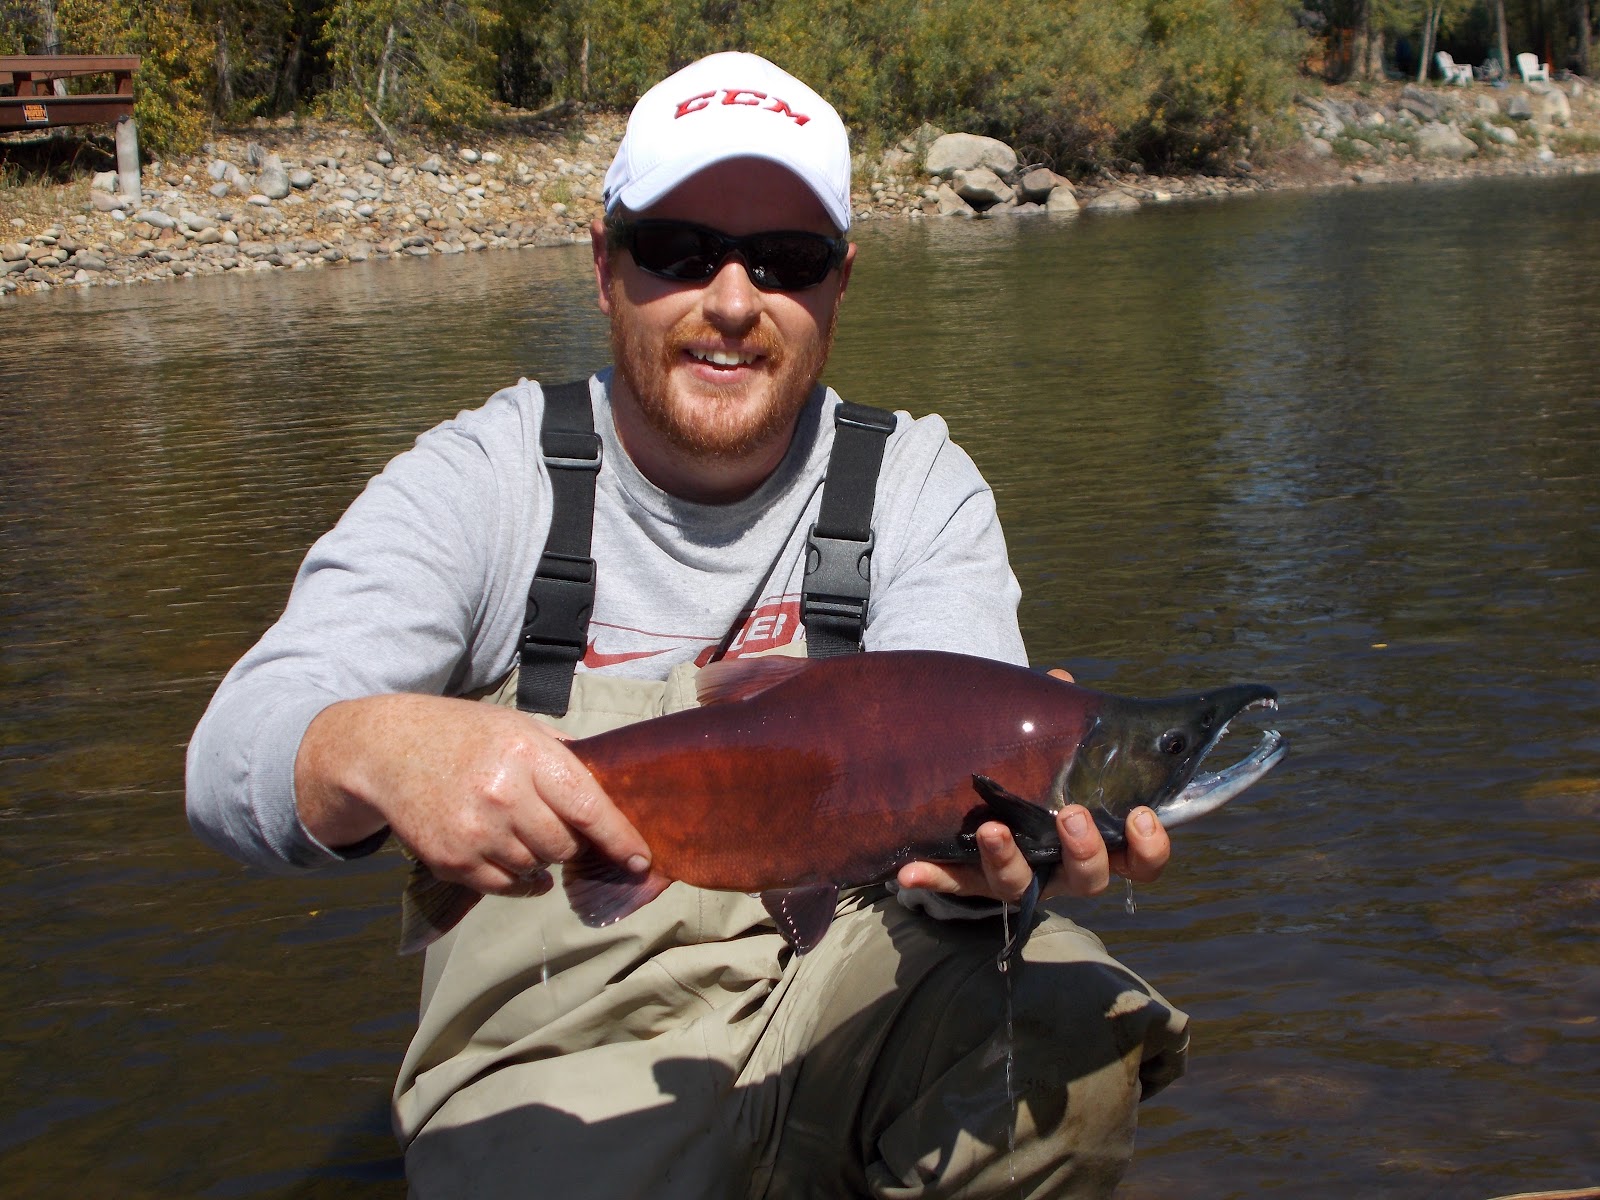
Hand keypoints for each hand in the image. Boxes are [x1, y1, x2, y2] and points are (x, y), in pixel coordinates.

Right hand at [294, 693, 649, 895]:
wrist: (388, 751)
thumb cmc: (464, 734)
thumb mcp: (519, 727)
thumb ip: (564, 756)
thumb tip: (611, 788)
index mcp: (529, 755)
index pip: (589, 808)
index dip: (620, 839)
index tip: (641, 859)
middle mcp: (504, 795)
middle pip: (564, 846)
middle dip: (570, 843)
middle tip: (555, 826)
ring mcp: (476, 832)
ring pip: (536, 869)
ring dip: (539, 858)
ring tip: (518, 829)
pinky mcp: (452, 861)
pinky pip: (504, 886)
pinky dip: (516, 878)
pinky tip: (506, 853)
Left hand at [894, 667, 1171, 905]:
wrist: (988, 811)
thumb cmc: (1040, 777)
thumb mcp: (1054, 748)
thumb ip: (1059, 718)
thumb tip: (1058, 677)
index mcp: (1097, 840)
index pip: (1140, 860)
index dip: (1149, 847)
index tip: (1140, 816)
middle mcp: (1062, 868)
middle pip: (1088, 879)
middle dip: (1085, 851)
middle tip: (1072, 815)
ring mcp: (1018, 878)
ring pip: (1019, 886)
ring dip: (1007, 860)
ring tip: (992, 829)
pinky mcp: (971, 880)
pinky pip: (953, 884)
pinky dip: (933, 878)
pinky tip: (909, 872)